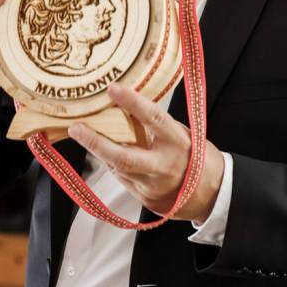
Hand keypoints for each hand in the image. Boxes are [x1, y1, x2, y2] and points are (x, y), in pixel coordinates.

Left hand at [67, 84, 224, 222]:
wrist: (210, 194)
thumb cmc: (195, 156)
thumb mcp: (182, 135)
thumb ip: (156, 125)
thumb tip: (126, 106)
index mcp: (178, 143)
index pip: (153, 119)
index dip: (133, 103)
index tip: (113, 88)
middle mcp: (163, 166)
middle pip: (123, 157)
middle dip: (96, 142)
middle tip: (76, 127)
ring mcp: (151, 185)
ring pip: (116, 167)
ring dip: (97, 149)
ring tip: (81, 132)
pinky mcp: (144, 198)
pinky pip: (121, 178)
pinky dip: (110, 162)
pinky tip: (103, 151)